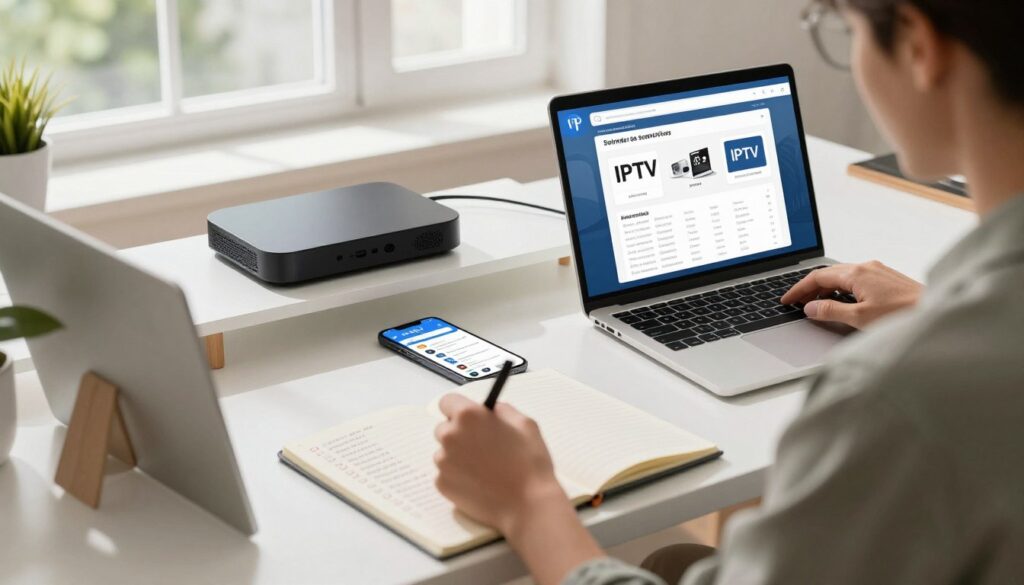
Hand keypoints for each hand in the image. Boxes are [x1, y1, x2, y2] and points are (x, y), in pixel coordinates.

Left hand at [434, 394, 566, 535]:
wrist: (527, 505)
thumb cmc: (529, 465)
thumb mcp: (525, 424)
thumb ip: (503, 410)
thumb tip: (492, 409)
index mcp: (469, 416)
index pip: (447, 401)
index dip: (459, 409)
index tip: (467, 417)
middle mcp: (450, 436)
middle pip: (444, 428)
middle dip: (459, 433)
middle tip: (481, 445)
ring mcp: (443, 462)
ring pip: (445, 452)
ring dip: (459, 456)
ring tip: (485, 467)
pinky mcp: (442, 484)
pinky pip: (446, 474)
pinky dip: (458, 476)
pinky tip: (480, 482)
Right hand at [780, 261, 922, 328]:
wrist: (936, 312)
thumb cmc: (904, 314)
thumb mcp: (859, 317)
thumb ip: (831, 311)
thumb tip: (811, 308)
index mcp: (857, 273)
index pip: (817, 277)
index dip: (799, 289)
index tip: (787, 300)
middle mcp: (866, 267)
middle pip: (828, 274)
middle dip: (809, 288)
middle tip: (797, 303)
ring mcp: (877, 271)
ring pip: (842, 276)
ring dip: (825, 289)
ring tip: (815, 305)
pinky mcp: (886, 278)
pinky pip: (855, 280)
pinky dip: (840, 289)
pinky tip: (840, 302)